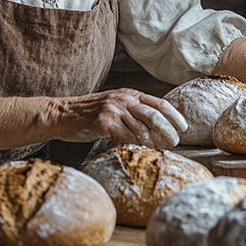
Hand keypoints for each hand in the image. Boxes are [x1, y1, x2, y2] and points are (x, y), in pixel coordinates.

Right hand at [56, 88, 187, 148]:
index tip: (184, 128)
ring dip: (154, 141)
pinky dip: (136, 145)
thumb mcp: (114, 105)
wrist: (61, 115)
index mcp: (129, 94)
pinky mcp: (103, 123)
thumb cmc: (88, 114)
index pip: (159, 103)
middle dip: (168, 131)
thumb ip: (132, 111)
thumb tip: (157, 127)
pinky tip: (140, 151)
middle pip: (155, 115)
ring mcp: (113, 110)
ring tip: (159, 149)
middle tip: (174, 142)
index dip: (175, 116)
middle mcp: (123, 99)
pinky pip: (126, 137)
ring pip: (142, 128)